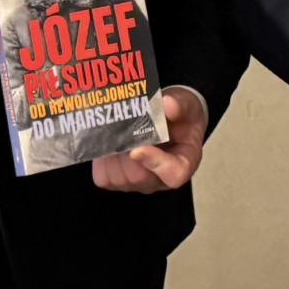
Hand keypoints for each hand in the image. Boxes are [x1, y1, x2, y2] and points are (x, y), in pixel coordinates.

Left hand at [93, 89, 207, 193]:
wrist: (168, 120)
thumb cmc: (180, 116)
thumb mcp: (186, 105)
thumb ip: (179, 105)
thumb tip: (166, 104)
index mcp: (185, 162)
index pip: (173, 174)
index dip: (155, 163)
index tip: (138, 148)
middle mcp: (161, 180)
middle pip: (139, 177)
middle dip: (125, 153)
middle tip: (119, 130)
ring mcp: (139, 184)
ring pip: (119, 179)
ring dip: (112, 156)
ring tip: (112, 133)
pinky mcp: (119, 182)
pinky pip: (105, 178)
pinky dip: (101, 161)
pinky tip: (106, 143)